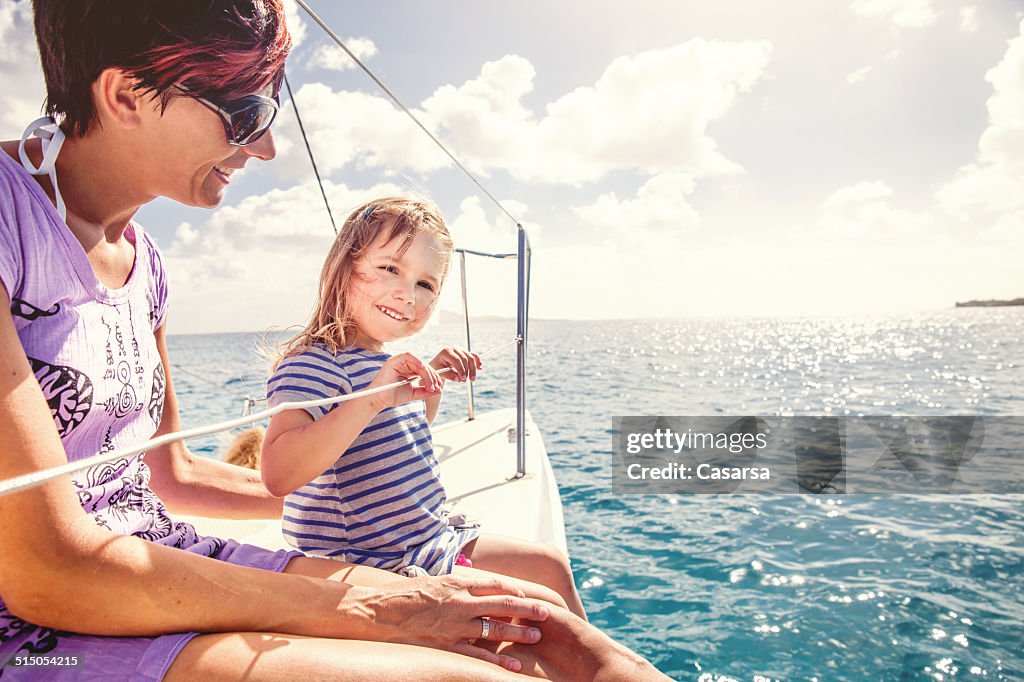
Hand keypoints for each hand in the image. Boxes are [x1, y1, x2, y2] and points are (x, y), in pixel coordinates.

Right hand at [367, 352, 441, 410]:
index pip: (425, 370)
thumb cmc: (394, 396)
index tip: (439, 386)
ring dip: (427, 372)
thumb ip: (426, 391)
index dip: (433, 377)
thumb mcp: (414, 393)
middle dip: (431, 376)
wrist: (380, 400)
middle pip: (423, 366)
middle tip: (435, 386)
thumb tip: (440, 390)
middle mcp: (405, 364)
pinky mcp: (394, 359)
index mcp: (409, 370)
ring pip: (418, 362)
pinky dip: (417, 361)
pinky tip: (423, 370)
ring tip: (430, 384)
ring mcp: (399, 361)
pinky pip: (408, 356)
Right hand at [367, 574, 549, 671]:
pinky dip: (498, 660)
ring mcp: (454, 625)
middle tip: (547, 613)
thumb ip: (457, 583)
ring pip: (495, 629)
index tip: (528, 597)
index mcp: (456, 583)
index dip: (515, 591)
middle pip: (503, 604)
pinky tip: (515, 664)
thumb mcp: (434, 581)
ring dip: (519, 633)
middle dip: (528, 609)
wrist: (378, 612)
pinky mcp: (446, 646)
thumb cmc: (404, 595)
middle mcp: (460, 602)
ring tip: (537, 636)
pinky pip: (478, 654)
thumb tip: (477, 584)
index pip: (495, 584)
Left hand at [429, 347, 481, 382]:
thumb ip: (449, 375)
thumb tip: (460, 379)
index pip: (456, 359)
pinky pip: (474, 356)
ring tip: (472, 379)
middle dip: (467, 370)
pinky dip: (478, 361)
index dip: (461, 369)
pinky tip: (480, 369)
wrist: (437, 365)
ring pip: (471, 357)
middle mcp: (454, 348)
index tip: (463, 379)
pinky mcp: (465, 352)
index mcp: (446, 351)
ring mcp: (461, 349)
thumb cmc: (437, 369)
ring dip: (473, 369)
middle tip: (467, 381)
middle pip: (465, 358)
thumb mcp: (440, 373)